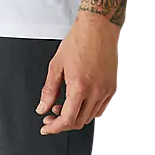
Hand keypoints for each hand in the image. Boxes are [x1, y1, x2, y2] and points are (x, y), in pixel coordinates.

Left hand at [36, 13, 119, 133]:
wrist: (98, 26)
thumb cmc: (78, 41)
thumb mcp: (56, 66)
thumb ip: (48, 91)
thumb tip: (42, 109)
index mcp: (80, 87)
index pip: (67, 120)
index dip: (55, 128)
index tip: (46, 128)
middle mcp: (96, 91)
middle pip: (78, 122)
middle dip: (62, 124)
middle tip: (51, 118)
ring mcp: (106, 90)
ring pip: (90, 117)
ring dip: (75, 117)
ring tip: (64, 106)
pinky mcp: (113, 87)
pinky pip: (101, 109)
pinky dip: (88, 112)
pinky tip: (79, 103)